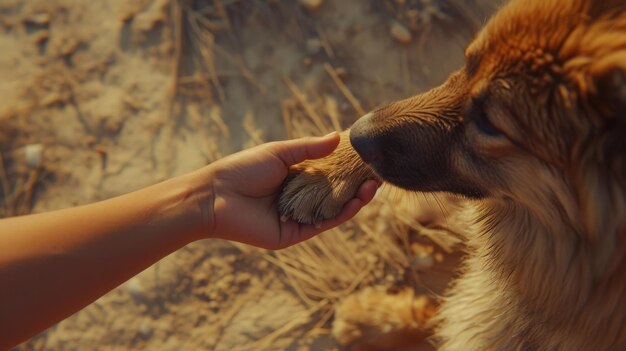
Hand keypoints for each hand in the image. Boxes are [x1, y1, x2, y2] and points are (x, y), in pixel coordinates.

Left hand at [206, 132, 378, 248]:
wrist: (215, 196)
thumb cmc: (243, 169)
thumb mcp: (280, 153)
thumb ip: (310, 148)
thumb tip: (338, 136)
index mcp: (296, 178)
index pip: (330, 174)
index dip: (349, 168)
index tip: (369, 158)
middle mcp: (301, 198)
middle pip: (336, 193)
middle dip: (358, 185)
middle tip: (379, 173)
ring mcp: (299, 217)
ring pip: (334, 211)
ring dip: (356, 200)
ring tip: (374, 185)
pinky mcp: (295, 234)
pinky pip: (323, 224)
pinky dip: (341, 214)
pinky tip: (356, 201)